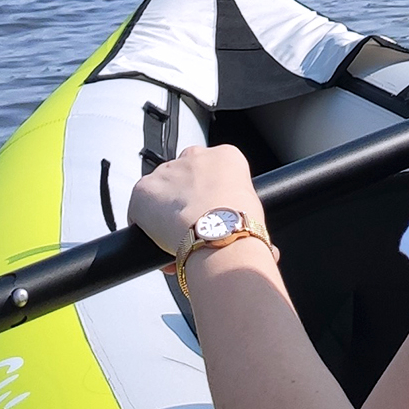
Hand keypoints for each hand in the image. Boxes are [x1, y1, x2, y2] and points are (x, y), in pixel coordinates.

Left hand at [126, 143, 264, 256]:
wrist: (221, 233)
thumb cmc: (244, 225)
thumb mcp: (256, 212)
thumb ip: (250, 221)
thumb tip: (269, 253)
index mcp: (227, 156)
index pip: (212, 171)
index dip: (210, 197)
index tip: (212, 216)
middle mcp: (195, 155)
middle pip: (184, 176)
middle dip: (186, 200)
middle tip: (193, 228)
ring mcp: (166, 170)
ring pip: (161, 193)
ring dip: (166, 214)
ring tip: (177, 242)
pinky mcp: (143, 189)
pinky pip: (139, 210)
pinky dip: (145, 228)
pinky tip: (158, 246)